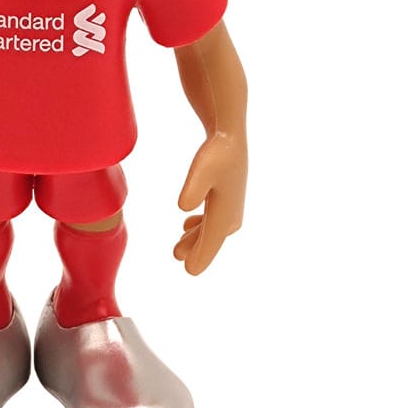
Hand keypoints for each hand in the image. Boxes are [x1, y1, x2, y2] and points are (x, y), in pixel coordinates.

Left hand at [174, 132, 246, 274]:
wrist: (230, 136)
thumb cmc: (217, 152)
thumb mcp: (202, 170)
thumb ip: (193, 189)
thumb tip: (183, 207)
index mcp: (224, 214)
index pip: (210, 242)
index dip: (200, 257)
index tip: (188, 271)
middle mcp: (230, 216)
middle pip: (210, 239)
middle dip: (196, 250)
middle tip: (177, 257)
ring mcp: (230, 208)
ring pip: (211, 231)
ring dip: (197, 239)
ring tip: (179, 248)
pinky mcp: (226, 199)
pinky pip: (214, 220)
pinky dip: (202, 226)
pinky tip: (189, 224)